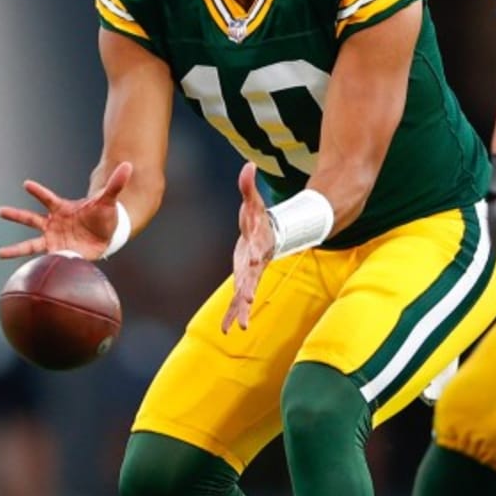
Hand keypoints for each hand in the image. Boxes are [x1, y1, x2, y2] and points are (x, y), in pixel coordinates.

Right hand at [0, 161, 131, 259]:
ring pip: (30, 244)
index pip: (47, 198)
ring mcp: (53, 239)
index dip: (38, 191)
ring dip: (15, 249)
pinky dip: (37, 266)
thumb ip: (115, 184)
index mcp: (62, 208)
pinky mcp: (57, 253)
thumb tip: (128, 164)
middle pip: (30, 218)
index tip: (26, 184)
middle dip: (15, 215)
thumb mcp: (109, 200)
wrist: (106, 236)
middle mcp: (53, 223)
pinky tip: (23, 274)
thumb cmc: (104, 216)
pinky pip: (44, 260)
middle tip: (0, 211)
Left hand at [221, 163, 274, 332]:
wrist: (270, 235)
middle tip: (247, 309)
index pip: (255, 254)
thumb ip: (249, 186)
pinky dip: (232, 313)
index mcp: (257, 247)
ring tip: (237, 329)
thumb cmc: (259, 218)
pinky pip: (238, 300)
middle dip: (248, 295)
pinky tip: (225, 329)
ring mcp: (250, 275)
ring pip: (245, 296)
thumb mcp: (253, 202)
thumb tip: (247, 165)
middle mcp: (255, 264)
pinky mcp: (244, 281)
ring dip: (241, 311)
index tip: (253, 268)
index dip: (253, 261)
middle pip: (251, 281)